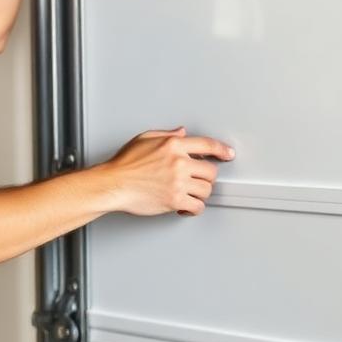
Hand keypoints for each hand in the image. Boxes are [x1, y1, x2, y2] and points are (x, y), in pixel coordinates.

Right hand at [101, 127, 234, 216]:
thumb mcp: (144, 138)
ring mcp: (178, 182)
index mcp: (173, 145)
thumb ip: (166, 135)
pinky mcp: (175, 200)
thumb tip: (182, 133)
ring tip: (188, 192)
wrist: (114, 183)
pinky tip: (186, 205)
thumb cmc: (124, 163)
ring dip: (199, 193)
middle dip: (205, 176)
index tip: (227, 154)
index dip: (221, 149)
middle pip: (211, 171)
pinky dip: (194, 208)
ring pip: (207, 190)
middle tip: (196, 180)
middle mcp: (179, 162)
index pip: (207, 144)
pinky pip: (198, 206)